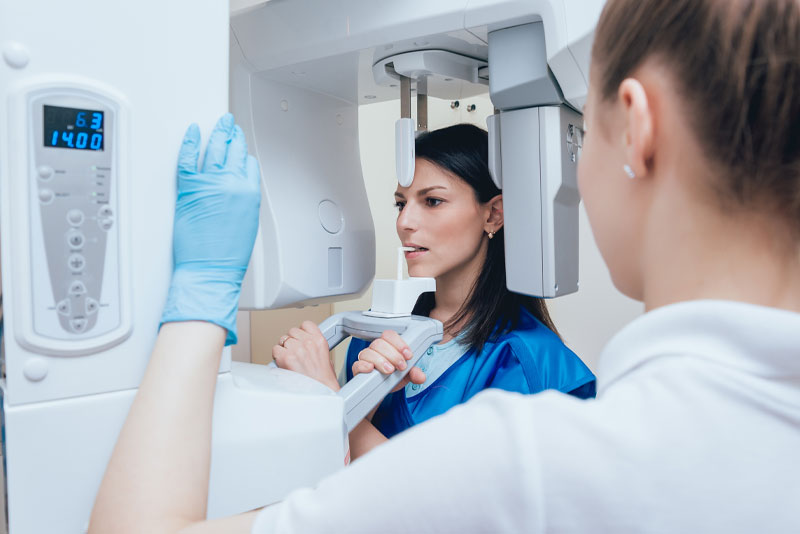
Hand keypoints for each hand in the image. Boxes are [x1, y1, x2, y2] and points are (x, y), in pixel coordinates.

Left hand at [160, 113, 260, 345]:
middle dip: (233, 135)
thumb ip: (243, 201)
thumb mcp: (247, 224)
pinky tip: (193, 132)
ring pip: (215, 149)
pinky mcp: (189, 188)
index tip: (240, 149)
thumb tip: (236, 190)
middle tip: (230, 125)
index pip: (249, 164)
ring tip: (219, 124)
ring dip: (218, 133)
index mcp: (249, 193)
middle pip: (234, 150)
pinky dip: (191, 142)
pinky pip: (189, 157)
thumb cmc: (227, 255)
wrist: (210, 269)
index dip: (243, 155)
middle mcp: (232, 184)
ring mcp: (210, 183)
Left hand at [273, 321, 339, 390]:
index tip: (300, 337)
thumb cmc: (323, 379)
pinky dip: (277, 356)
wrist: (321, 391)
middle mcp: (308, 342)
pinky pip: (275, 350)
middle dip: (292, 341)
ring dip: (284, 348)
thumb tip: (303, 343)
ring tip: (290, 359)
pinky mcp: (286, 358)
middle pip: (292, 331)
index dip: (301, 331)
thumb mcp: (325, 356)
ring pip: (283, 339)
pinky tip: (283, 362)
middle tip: (295, 352)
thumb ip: (314, 346)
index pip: (306, 324)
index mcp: (319, 340)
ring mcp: (296, 349)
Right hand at [352, 330, 425, 392]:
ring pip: (368, 352)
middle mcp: (375, 350)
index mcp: (387, 346)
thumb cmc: (393, 378)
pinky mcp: (358, 370)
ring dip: (381, 361)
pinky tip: (371, 369)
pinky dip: (364, 365)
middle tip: (401, 366)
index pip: (389, 335)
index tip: (408, 355)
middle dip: (393, 355)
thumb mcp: (406, 375)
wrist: (382, 392)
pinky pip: (357, 364)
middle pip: (379, 343)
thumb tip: (420, 376)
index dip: (399, 343)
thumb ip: (414, 373)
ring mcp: (365, 359)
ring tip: (390, 371)